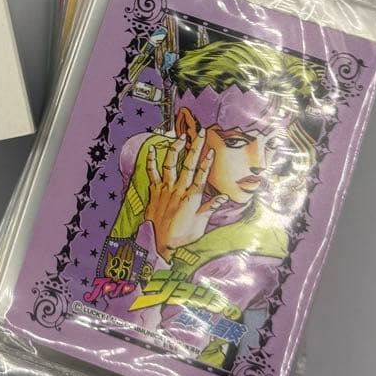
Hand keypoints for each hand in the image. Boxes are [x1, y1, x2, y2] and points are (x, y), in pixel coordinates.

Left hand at [143, 131, 227, 260]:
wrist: (158, 243)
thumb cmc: (182, 235)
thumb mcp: (200, 224)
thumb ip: (210, 208)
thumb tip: (225, 197)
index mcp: (192, 198)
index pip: (202, 176)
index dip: (207, 162)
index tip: (211, 149)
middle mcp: (178, 190)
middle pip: (189, 164)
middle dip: (195, 147)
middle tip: (201, 132)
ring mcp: (165, 189)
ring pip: (171, 164)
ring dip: (176, 148)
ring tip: (182, 135)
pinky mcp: (154, 191)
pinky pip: (151, 173)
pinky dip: (150, 160)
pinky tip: (152, 148)